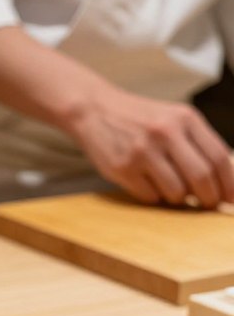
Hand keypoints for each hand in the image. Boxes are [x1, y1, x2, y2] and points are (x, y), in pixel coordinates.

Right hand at [65, 87, 233, 208]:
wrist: (95, 110)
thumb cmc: (138, 119)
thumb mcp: (173, 119)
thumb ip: (197, 142)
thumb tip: (221, 179)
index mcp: (185, 119)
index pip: (218, 157)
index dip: (229, 183)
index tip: (231, 198)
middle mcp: (166, 133)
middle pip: (201, 177)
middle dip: (209, 197)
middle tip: (208, 204)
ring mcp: (142, 152)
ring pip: (176, 192)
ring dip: (179, 198)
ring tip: (172, 190)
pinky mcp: (123, 168)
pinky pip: (150, 196)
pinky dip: (154, 196)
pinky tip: (149, 184)